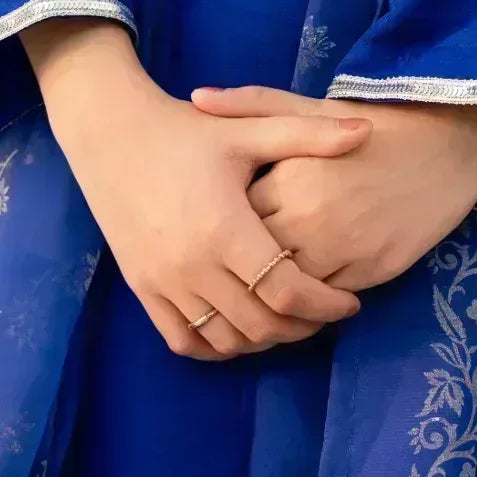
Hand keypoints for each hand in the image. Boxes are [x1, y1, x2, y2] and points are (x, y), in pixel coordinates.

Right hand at [22, 21, 371, 357]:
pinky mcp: (143, 288)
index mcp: (226, 228)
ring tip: (287, 319)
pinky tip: (240, 330)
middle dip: (302, 327)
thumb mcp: (246, 130)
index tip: (350, 302)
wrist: (109, 131)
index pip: (288, 291)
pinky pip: (183, 340)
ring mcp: (164, 281)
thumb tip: (367, 131)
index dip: (327, 305)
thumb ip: (308, 136)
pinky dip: (216, 346)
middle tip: (325, 314)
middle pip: (261, 325)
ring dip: (262, 340)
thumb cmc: (184, 130)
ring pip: (225, 340)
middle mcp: (194, 264)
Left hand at [190, 84, 476, 289]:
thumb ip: (252, 106)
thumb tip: (196, 98)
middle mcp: (310, 220)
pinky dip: (310, 303)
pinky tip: (300, 297)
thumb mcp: (310, 110)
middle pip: (255, 263)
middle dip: (242, 268)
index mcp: (288, 180)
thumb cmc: (372, 126)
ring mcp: (342, 250)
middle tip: (232, 269)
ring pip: (288, 291)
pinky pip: (326, 301)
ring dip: (273, 294)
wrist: (445, 146)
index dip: (225, 227)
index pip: (234, 220)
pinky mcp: (371, 272)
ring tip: (260, 291)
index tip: (221, 225)